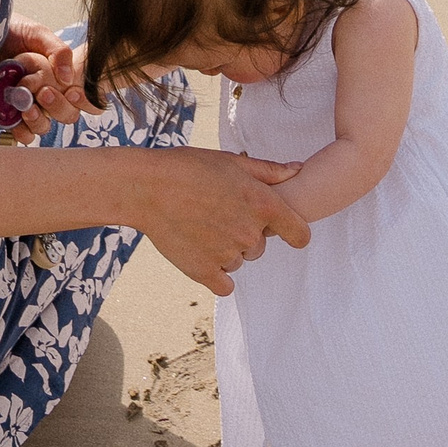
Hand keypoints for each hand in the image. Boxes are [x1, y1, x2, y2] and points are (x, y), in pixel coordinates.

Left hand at [0, 23, 89, 142]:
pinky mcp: (5, 114)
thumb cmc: (9, 31)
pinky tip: (15, 116)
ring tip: (26, 108)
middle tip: (42, 92)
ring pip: (43, 127)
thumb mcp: (37, 34)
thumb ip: (59, 51)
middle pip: (66, 114)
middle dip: (57, 106)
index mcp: (57, 75)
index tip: (70, 92)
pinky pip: (21, 134)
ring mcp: (25, 105)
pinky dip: (21, 130)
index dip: (79, 99)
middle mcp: (44, 92)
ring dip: (38, 121)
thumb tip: (68, 79)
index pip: (78, 96)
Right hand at [136, 151, 310, 294]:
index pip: (299, 234)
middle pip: (260, 246)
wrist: (147, 188)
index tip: (287, 233)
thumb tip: (299, 169)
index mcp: (262, 204)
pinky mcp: (204, 272)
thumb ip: (270, 171)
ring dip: (227, 251)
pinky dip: (216, 273)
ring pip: (239, 261)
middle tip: (219, 214)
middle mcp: (249, 232)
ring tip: (202, 226)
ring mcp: (227, 254)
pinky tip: (202, 254)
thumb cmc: (189, 167)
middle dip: (246, 235)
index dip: (295, 233)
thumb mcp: (233, 162)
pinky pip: (224, 284)